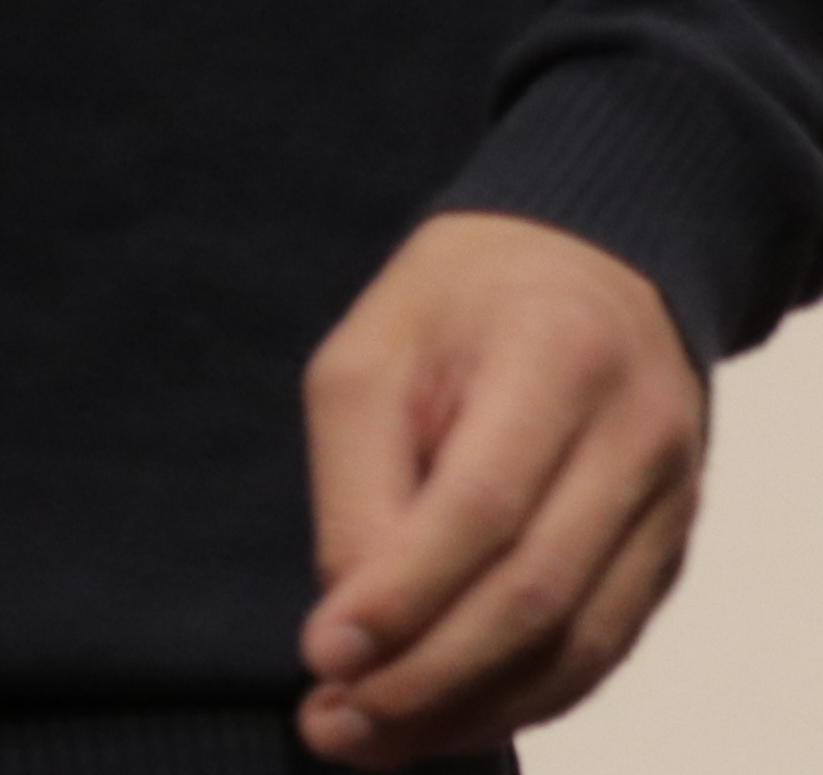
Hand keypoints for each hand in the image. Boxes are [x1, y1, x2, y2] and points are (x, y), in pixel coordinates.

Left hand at [301, 209, 703, 757]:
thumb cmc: (456, 305)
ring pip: (580, 641)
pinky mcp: (672, 549)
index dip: (404, 595)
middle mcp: (636, 437)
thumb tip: (351, 619)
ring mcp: (671, 501)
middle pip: (537, 592)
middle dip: (429, 678)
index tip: (323, 657)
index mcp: (555, 357)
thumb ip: (360, 482)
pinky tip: (452, 721)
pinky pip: (606, 647)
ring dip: (473, 709)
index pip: (482, 507)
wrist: (591, 267)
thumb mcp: (371, 354)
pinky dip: (527, 698)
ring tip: (375, 743)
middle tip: (334, 729)